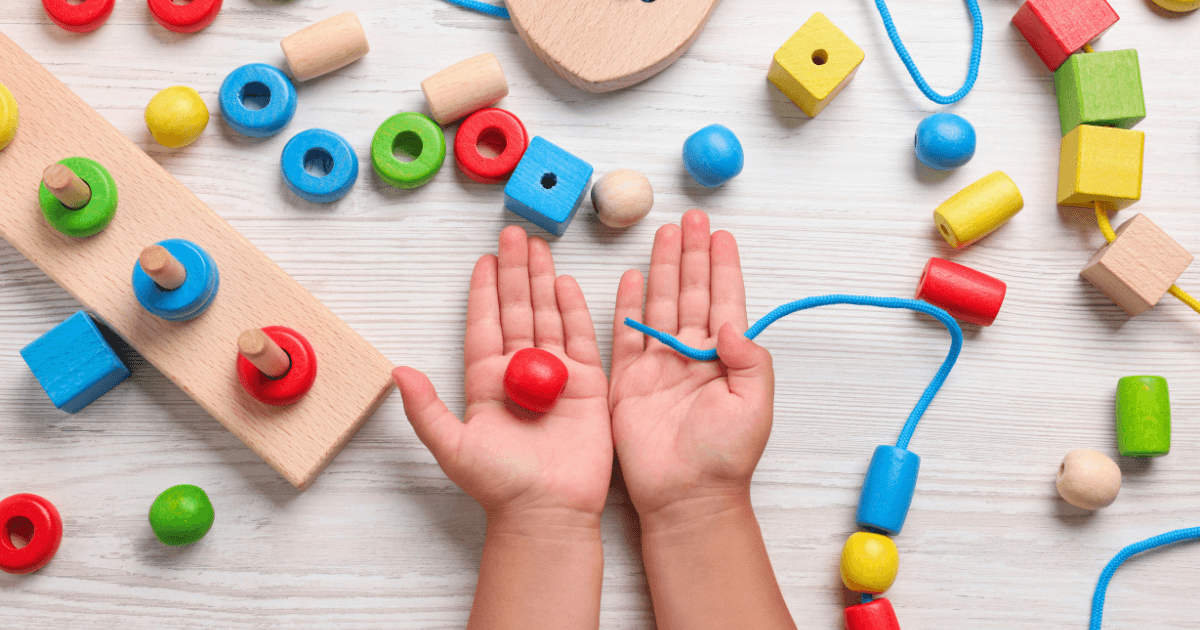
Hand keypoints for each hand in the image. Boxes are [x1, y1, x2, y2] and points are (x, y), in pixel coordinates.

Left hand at [394, 226, 611, 527]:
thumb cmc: (499, 485)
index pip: (485, 325)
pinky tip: (567, 282)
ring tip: (539, 244)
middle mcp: (521, 372)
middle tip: (514, 233)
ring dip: (542, 280)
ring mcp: (556, 375)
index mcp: (487, 382)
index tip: (484, 260)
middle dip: (516, 271)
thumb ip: (424, 408)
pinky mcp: (588, 385)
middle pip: (517, 310)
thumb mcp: (451, 446)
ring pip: (547, 315)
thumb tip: (397, 371)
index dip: (484, 291)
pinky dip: (575, 309)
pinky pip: (582, 338)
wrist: (547, 511)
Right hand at [610, 209, 774, 526]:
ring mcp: (659, 366)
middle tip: (690, 218)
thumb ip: (749, 361)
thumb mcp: (755, 407)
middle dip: (691, 254)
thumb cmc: (725, 458)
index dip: (722, 266)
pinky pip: (625, 335)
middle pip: (692, 292)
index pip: (725, 301)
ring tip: (663, 233)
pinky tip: (629, 278)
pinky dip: (626, 306)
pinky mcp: (629, 381)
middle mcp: (691, 355)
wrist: (685, 497)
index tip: (720, 234)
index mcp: (725, 359)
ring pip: (660, 304)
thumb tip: (731, 323)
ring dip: (663, 269)